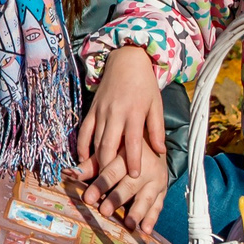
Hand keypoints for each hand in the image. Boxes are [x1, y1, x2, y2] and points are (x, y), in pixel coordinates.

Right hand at [74, 46, 169, 233]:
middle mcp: (116, 114)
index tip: (135, 177)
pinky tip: (83, 160)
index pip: (134, 142)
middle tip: (110, 184)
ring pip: (95, 141)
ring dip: (95, 161)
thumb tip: (161, 151)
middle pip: (109, 145)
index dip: (134, 161)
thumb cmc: (144, 84)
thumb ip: (157, 128)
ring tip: (96, 179)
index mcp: (135, 113)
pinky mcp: (91, 109)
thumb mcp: (156, 104)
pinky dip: (82, 146)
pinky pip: (84, 131)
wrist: (125, 60)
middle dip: (108, 167)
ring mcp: (101, 112)